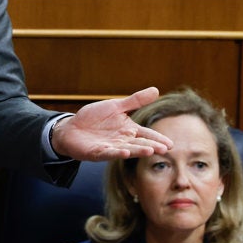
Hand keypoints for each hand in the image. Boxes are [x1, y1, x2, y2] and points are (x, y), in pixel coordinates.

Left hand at [50, 87, 171, 160]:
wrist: (72, 128)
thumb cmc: (95, 118)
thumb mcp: (115, 106)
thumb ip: (135, 101)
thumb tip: (156, 90)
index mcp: (129, 130)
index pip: (147, 134)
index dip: (158, 138)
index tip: (170, 143)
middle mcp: (123, 140)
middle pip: (140, 143)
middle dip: (152, 146)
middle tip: (164, 149)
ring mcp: (111, 147)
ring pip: (128, 149)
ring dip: (138, 150)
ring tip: (150, 151)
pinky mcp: (98, 152)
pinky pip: (109, 152)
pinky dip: (117, 153)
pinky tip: (126, 153)